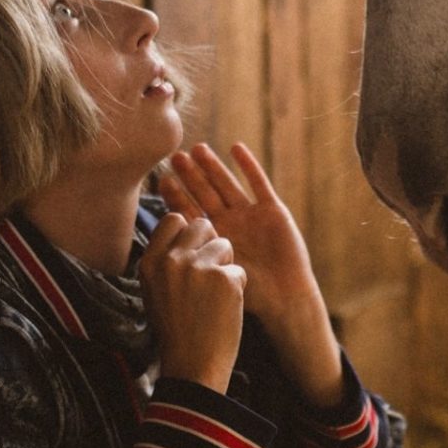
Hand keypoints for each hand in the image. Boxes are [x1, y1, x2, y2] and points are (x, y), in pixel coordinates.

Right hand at [137, 213, 245, 394]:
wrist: (192, 367)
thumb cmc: (176, 330)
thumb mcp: (155, 290)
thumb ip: (166, 260)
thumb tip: (182, 226)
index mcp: (150, 262)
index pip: (173, 220)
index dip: (188, 233)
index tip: (192, 252)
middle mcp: (172, 260)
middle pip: (202, 226)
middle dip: (210, 244)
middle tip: (208, 275)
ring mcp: (198, 267)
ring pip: (224, 245)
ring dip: (225, 267)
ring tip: (214, 296)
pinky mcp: (225, 279)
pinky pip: (238, 271)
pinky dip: (237, 289)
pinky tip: (224, 309)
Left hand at [160, 144, 342, 406]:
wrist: (285, 299)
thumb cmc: (251, 295)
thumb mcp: (216, 275)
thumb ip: (198, 258)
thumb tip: (165, 247)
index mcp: (213, 239)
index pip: (190, 213)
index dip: (177, 197)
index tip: (162, 180)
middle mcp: (230, 224)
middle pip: (206, 193)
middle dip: (191, 176)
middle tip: (176, 157)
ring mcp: (251, 215)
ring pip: (228, 185)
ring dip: (213, 167)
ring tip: (198, 149)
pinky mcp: (272, 210)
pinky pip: (259, 184)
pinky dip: (248, 166)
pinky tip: (235, 149)